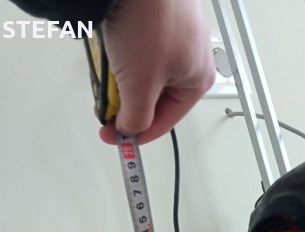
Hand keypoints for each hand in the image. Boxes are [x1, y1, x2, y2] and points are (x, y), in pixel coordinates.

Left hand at [100, 0, 215, 143]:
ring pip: (143, 74)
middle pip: (153, 98)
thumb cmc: (150, 20)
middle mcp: (190, 59)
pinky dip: (122, 56)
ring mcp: (175, 36)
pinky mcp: (157, 20)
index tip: (114, 138)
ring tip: (111, 70)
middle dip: (127, 103)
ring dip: (123, 79)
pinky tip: (113, 49)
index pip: (164, 122)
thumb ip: (135, 119)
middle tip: (106, 105)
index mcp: (197, 80)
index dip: (137, 135)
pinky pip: (137, 50)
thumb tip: (129, 130)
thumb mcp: (140, 86)